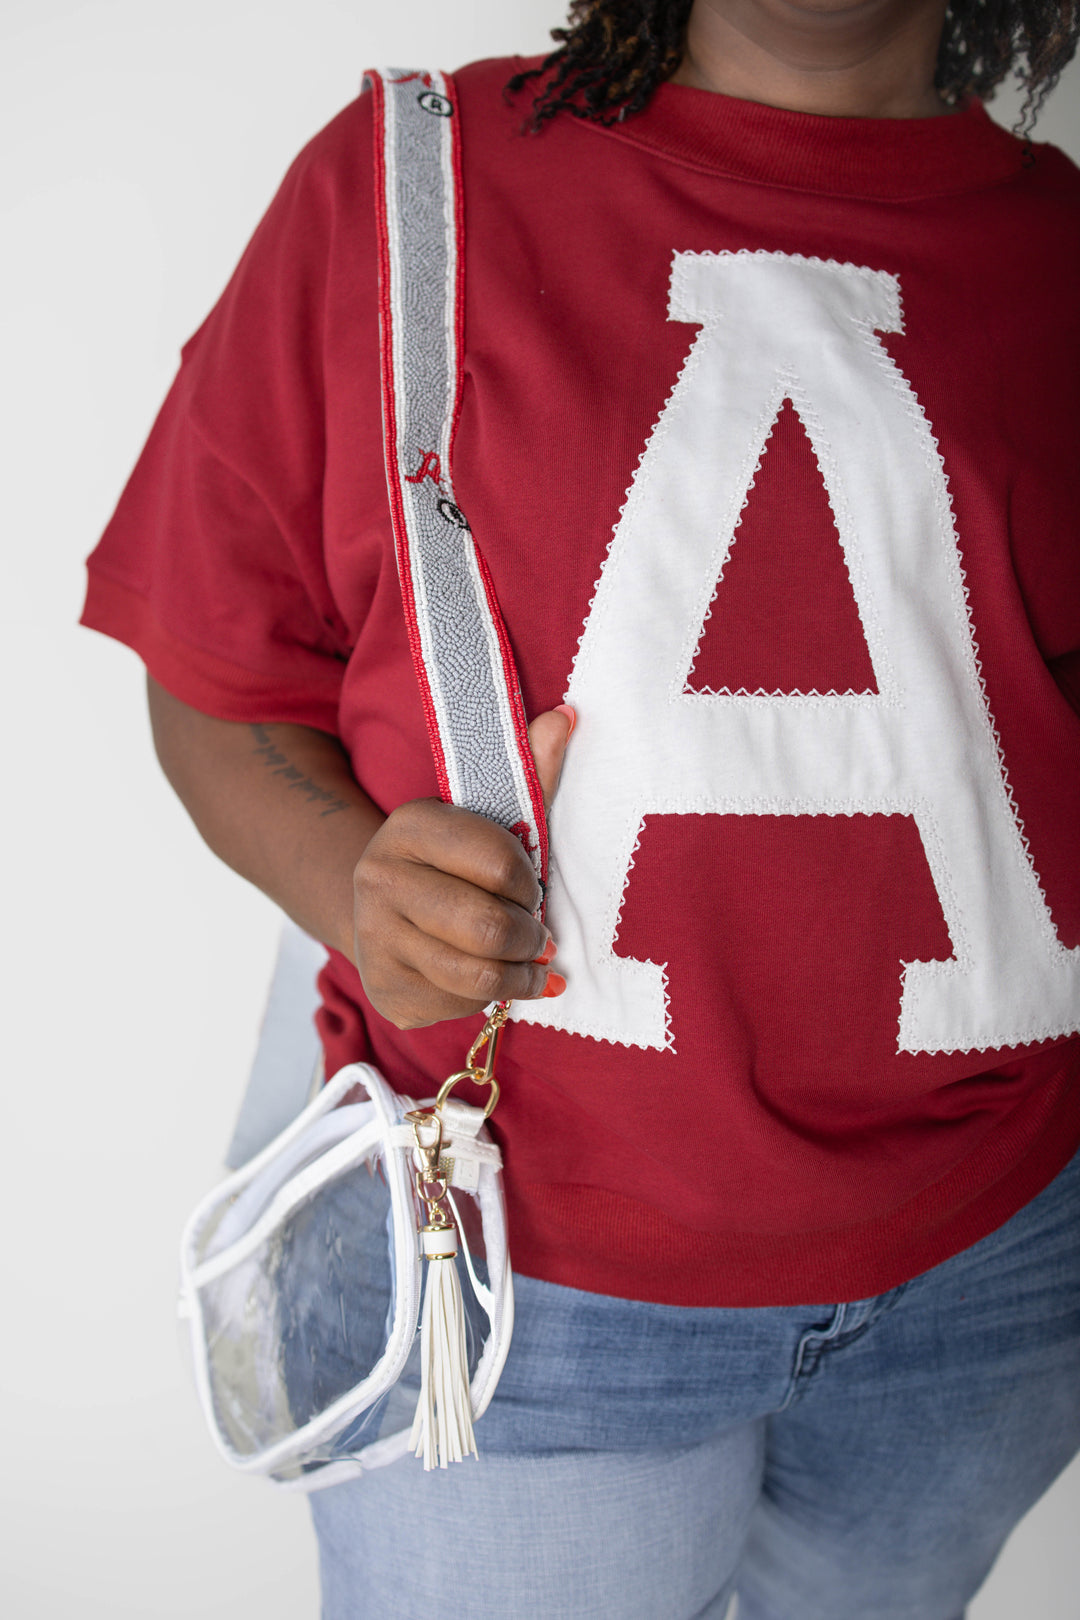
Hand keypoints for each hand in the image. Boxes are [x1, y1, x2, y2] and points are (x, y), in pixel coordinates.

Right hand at [352, 707, 573, 1028]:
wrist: (385, 914)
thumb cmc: (456, 865)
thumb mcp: (492, 817)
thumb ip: (533, 770)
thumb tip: (569, 716)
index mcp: (410, 824)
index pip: (501, 861)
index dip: (528, 883)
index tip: (528, 887)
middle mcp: (379, 878)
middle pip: (489, 927)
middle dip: (529, 936)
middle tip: (536, 934)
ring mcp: (375, 938)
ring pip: (479, 977)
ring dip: (522, 974)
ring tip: (530, 962)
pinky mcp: (386, 991)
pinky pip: (460, 1007)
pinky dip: (490, 999)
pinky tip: (490, 979)